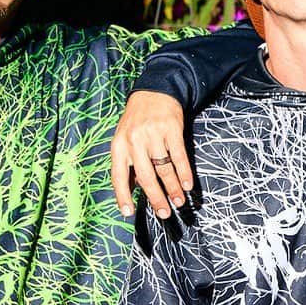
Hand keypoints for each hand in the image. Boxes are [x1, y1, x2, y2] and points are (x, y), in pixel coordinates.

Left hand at [110, 91, 192, 218]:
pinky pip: (179, 157)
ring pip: (164, 169)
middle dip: (156, 198)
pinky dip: (184, 173)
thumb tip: (133, 189)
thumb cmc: (137, 120)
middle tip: (164, 213)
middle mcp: (134, 141)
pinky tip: (187, 184)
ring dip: (173, 188)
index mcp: (119, 145)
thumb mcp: (124, 138)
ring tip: (179, 201)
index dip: (122, 196)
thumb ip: (128, 162)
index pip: (118, 176)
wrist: (154, 92)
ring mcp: (153, 135)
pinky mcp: (172, 129)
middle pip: (146, 177)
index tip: (128, 212)